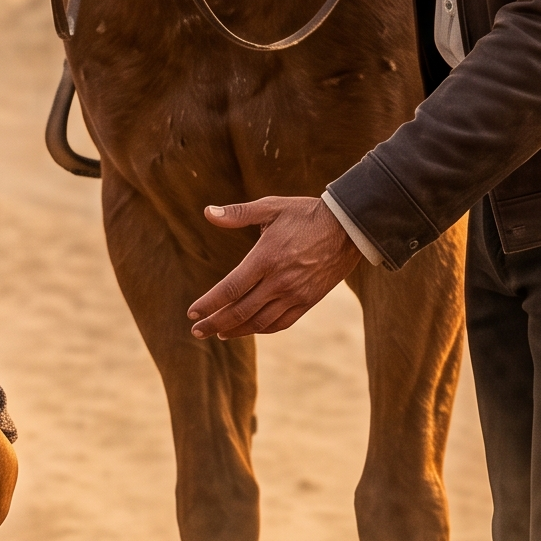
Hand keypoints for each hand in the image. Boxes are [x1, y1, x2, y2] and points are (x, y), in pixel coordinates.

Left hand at [186, 195, 356, 338]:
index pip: (230, 289)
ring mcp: (296, 294)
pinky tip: (249, 328)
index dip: (209, 303)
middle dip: (215, 323)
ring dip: (236, 330)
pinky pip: (281, 323)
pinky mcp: (308, 301)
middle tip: (197, 331)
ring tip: (219, 333)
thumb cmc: (306, 214)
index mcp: (266, 258)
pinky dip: (262, 329)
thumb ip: (238, 213)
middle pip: (240, 311)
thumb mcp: (272, 206)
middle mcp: (280, 281)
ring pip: (260, 322)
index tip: (192, 312)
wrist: (349, 228)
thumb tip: (207, 212)